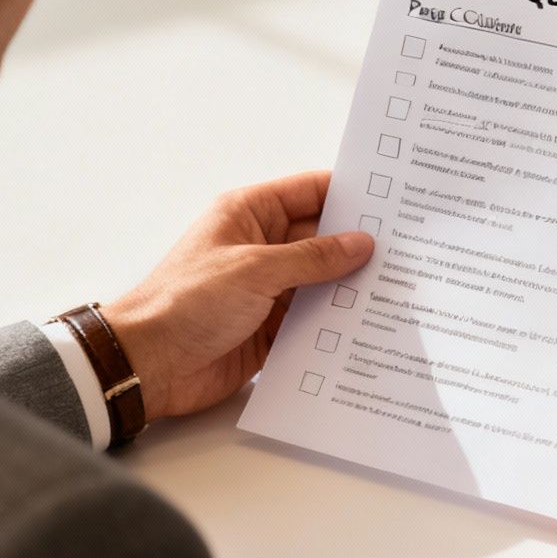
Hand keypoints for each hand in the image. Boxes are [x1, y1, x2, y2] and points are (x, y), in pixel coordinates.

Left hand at [103, 171, 373, 422]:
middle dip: (359, 244)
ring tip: (400, 287)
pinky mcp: (269, 328)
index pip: (309, 192)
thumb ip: (312, 257)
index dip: (349, 193)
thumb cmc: (185, 303)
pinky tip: (368, 325)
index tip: (392, 200)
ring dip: (350, 287)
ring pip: (322, 281)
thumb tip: (359, 244)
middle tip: (408, 249)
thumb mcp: (255, 269)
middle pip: (322, 238)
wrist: (148, 365)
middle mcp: (260, 248)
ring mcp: (266, 290)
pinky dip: (336, 323)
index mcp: (248, 215)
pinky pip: (312, 320)